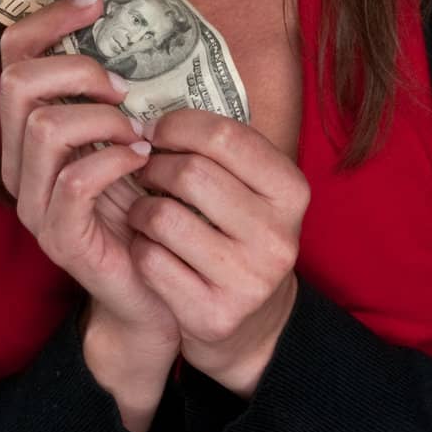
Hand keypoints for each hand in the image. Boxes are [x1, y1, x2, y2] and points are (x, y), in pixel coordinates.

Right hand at [0, 0, 180, 358]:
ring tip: (138, 132)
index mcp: (30, 134)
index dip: (49, 19)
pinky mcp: (60, 239)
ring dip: (102, 118)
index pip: (12, 56)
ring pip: (45, 128)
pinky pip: (74, 181)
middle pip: (17, 84)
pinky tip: (143, 160)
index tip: (96, 2)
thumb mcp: (130, 135)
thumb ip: (117, 91)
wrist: (156, 292)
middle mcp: (21, 166)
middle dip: (78, 72)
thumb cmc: (148, 205)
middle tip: (123, 89)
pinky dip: (113, 159)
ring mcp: (35, 205)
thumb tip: (131, 21)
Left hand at [125, 108, 309, 396]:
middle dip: (154, 166)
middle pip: (190, 173)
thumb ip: (223, 151)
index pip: (226, 135)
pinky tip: (147, 246)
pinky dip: (139, 247)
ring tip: (144, 210)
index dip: (179, 125)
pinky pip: (151, 261)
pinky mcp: (214, 315)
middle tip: (144, 170)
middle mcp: (278, 236)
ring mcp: (248, 280)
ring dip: (140, 209)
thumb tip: (156, 105)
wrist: (252, 326)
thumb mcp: (254, 191)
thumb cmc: (241, 237)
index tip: (156, 130)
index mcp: (292, 192)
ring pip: (163, 217)